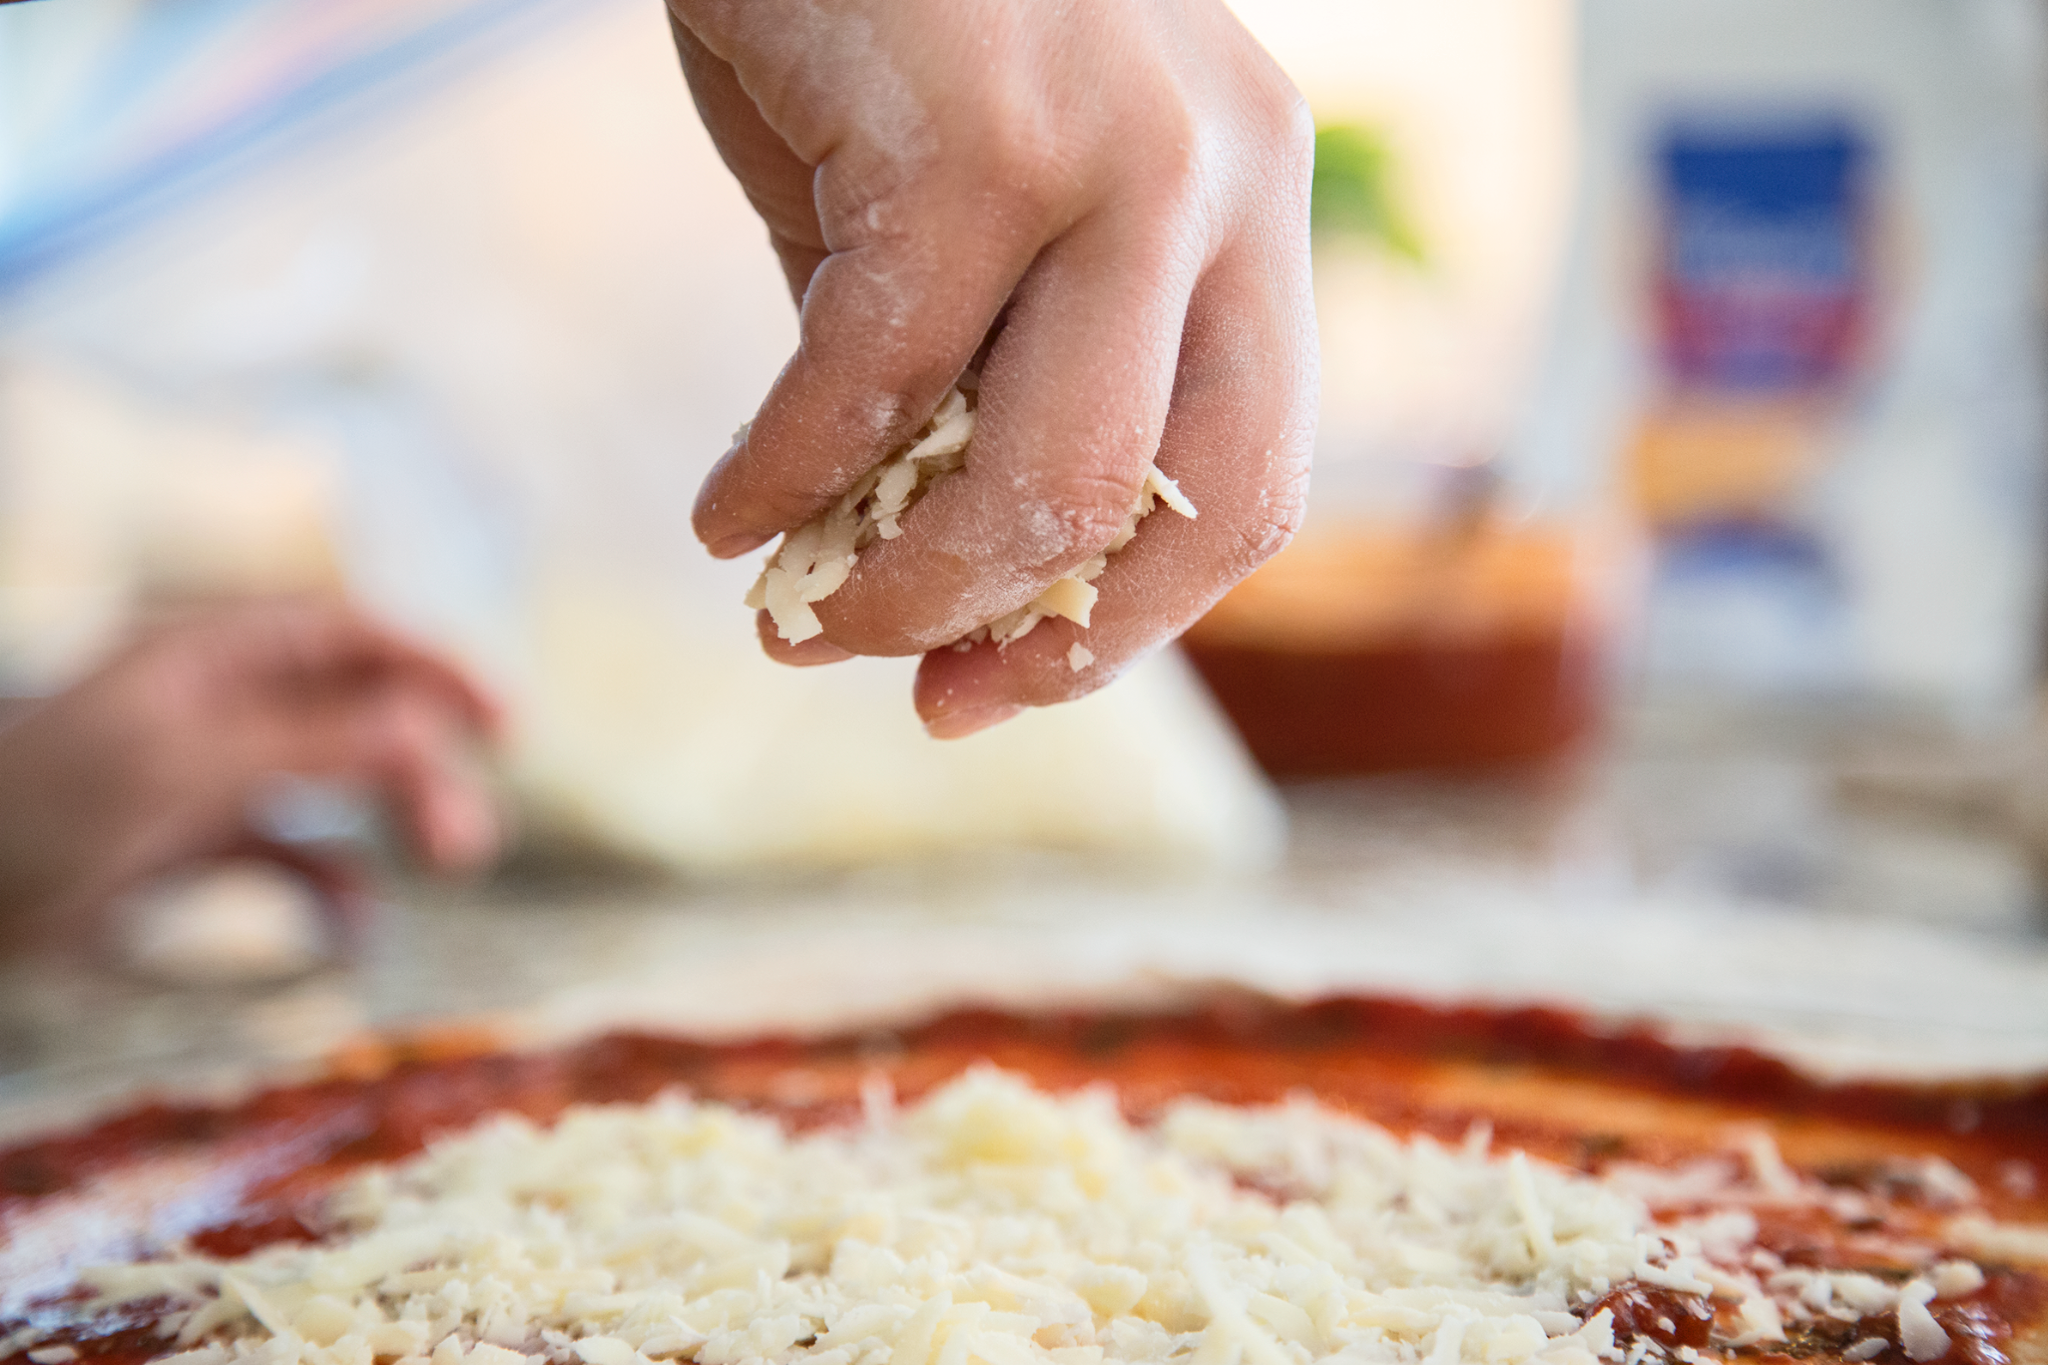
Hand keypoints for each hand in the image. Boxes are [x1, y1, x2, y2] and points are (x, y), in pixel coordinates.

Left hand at [0, 599, 502, 939]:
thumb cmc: (39, 803)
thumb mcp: (184, 759)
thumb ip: (311, 738)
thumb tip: (429, 728)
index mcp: (218, 653)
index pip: (357, 636)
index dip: (439, 669)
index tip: (507, 727)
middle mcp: (228, 703)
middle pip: (366, 714)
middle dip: (428, 769)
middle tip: (468, 845)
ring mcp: (214, 774)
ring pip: (345, 784)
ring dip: (402, 822)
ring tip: (444, 871)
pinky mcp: (195, 845)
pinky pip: (296, 857)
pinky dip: (336, 890)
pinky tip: (355, 933)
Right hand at [672, 0, 1315, 735]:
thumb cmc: (880, 19)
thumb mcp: (965, 214)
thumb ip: (971, 378)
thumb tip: (923, 570)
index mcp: (1251, 204)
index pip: (1250, 481)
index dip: (1130, 625)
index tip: (995, 690)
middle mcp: (1225, 176)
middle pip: (1184, 503)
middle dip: (1031, 636)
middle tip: (901, 680)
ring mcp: (1120, 150)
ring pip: (1047, 474)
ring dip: (904, 588)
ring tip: (795, 616)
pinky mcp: (981, 134)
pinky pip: (872, 382)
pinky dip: (784, 479)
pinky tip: (724, 516)